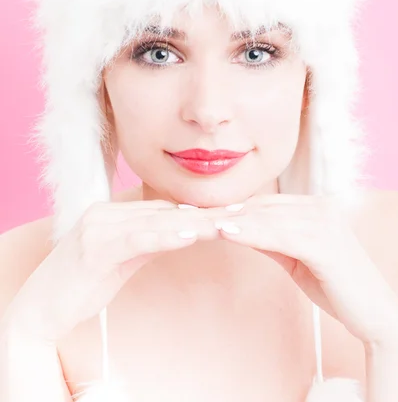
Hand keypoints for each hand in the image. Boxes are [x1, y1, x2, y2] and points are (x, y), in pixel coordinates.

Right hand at [3, 200, 222, 343]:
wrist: (42, 307)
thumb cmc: (82, 284)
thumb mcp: (122, 259)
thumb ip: (148, 241)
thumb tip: (180, 232)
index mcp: (111, 212)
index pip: (161, 208)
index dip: (195, 212)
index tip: (226, 213)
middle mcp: (104, 212)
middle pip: (163, 211)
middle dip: (202, 215)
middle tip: (237, 215)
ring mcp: (98, 227)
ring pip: (155, 221)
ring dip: (193, 223)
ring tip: (224, 224)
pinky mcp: (95, 247)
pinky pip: (138, 238)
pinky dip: (166, 236)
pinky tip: (191, 235)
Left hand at [214, 193, 397, 347]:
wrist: (372, 312)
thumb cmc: (335, 284)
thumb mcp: (296, 256)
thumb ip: (271, 239)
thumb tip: (238, 228)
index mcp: (315, 207)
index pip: (264, 204)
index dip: (232, 207)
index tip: (201, 213)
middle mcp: (320, 207)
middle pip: (262, 207)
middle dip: (225, 212)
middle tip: (191, 215)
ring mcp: (324, 222)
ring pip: (266, 218)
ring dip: (231, 220)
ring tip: (200, 222)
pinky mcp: (324, 242)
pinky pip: (279, 234)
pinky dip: (250, 232)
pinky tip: (227, 232)